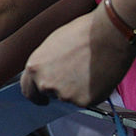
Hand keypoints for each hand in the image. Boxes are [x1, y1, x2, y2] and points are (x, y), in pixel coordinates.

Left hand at [20, 6, 135, 106]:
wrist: (108, 35)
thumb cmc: (82, 34)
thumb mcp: (52, 45)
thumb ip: (45, 64)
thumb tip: (47, 71)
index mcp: (34, 67)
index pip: (28, 90)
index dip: (36, 95)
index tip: (42, 99)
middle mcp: (45, 83)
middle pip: (50, 94)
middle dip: (59, 89)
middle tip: (74, 78)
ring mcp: (64, 94)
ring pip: (70, 97)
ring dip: (77, 89)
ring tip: (89, 68)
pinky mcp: (84, 101)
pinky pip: (87, 100)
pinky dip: (92, 92)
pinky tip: (98, 76)